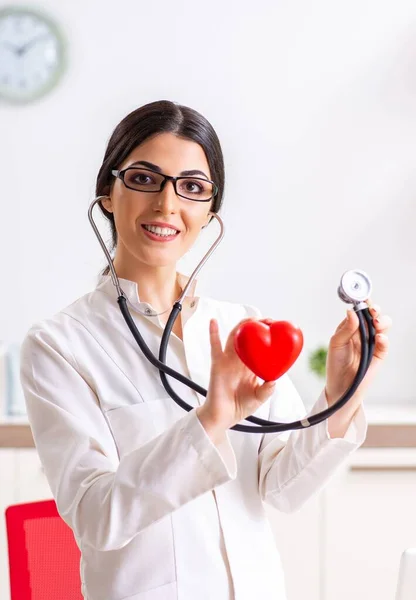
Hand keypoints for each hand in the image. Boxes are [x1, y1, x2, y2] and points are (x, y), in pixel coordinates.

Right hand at [196, 318, 275, 433]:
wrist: (223, 416)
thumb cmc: (240, 407)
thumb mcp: (259, 398)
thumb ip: (266, 390)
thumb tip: (274, 380)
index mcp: (251, 367)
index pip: (260, 348)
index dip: (267, 338)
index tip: (276, 330)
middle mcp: (240, 361)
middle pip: (248, 338)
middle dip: (257, 327)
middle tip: (267, 321)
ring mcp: (228, 361)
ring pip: (234, 338)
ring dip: (242, 327)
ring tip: (250, 319)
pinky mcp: (217, 363)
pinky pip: (214, 346)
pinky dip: (213, 333)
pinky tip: (213, 322)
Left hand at [325, 301, 391, 413]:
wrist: (341, 387)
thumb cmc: (336, 364)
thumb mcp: (335, 344)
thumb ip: (345, 329)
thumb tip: (351, 312)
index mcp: (351, 326)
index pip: (359, 310)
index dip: (362, 303)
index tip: (362, 298)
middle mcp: (363, 332)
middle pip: (374, 315)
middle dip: (375, 309)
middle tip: (371, 311)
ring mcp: (373, 342)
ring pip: (384, 326)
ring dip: (382, 321)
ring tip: (376, 323)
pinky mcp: (380, 354)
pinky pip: (385, 343)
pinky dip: (384, 339)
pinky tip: (378, 338)